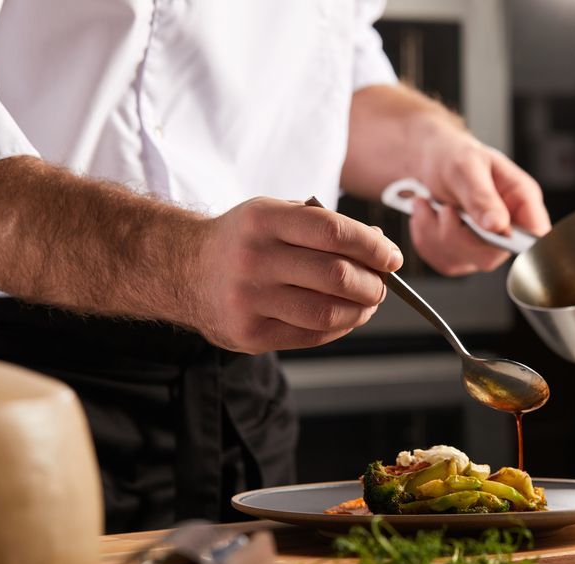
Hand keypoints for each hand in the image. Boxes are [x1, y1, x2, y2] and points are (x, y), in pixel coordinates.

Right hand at [194, 197, 403, 353]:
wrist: (181, 269)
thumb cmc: (243, 240)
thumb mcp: (275, 215)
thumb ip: (324, 227)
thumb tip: (379, 247)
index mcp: (264, 220)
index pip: (334, 232)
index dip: (373, 247)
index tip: (393, 257)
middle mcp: (254, 259)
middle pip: (336, 275)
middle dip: (372, 283)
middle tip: (381, 284)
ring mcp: (249, 300)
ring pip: (328, 312)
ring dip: (361, 310)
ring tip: (367, 303)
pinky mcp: (249, 334)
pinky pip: (312, 336)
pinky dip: (339, 327)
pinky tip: (344, 316)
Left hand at [409, 120, 550, 275]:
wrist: (429, 161)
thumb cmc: (454, 155)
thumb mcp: (467, 166)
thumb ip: (482, 196)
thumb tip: (498, 226)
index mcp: (521, 200)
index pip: (536, 236)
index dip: (519, 245)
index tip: (487, 231)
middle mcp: (507, 227)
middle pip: (491, 256)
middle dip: (457, 235)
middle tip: (445, 209)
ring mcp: (483, 245)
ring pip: (462, 260)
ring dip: (435, 233)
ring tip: (429, 205)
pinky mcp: (461, 255)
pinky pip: (443, 260)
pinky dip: (425, 238)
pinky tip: (427, 215)